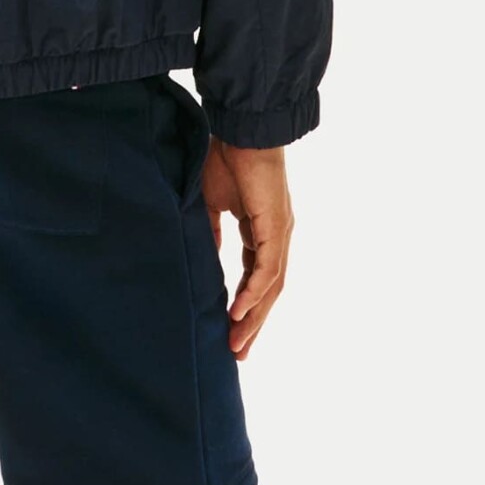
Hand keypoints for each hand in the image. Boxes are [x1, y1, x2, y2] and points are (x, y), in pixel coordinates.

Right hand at [200, 136, 293, 359]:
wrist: (241, 131)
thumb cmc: (226, 159)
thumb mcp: (213, 204)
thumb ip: (211, 232)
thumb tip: (204, 256)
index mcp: (262, 232)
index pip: (255, 278)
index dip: (243, 305)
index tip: (229, 331)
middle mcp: (276, 238)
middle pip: (267, 292)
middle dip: (252, 324)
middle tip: (236, 353)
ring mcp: (280, 235)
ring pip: (270, 287)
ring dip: (253, 317)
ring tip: (237, 343)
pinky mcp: (276, 228)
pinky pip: (267, 270)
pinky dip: (253, 293)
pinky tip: (239, 312)